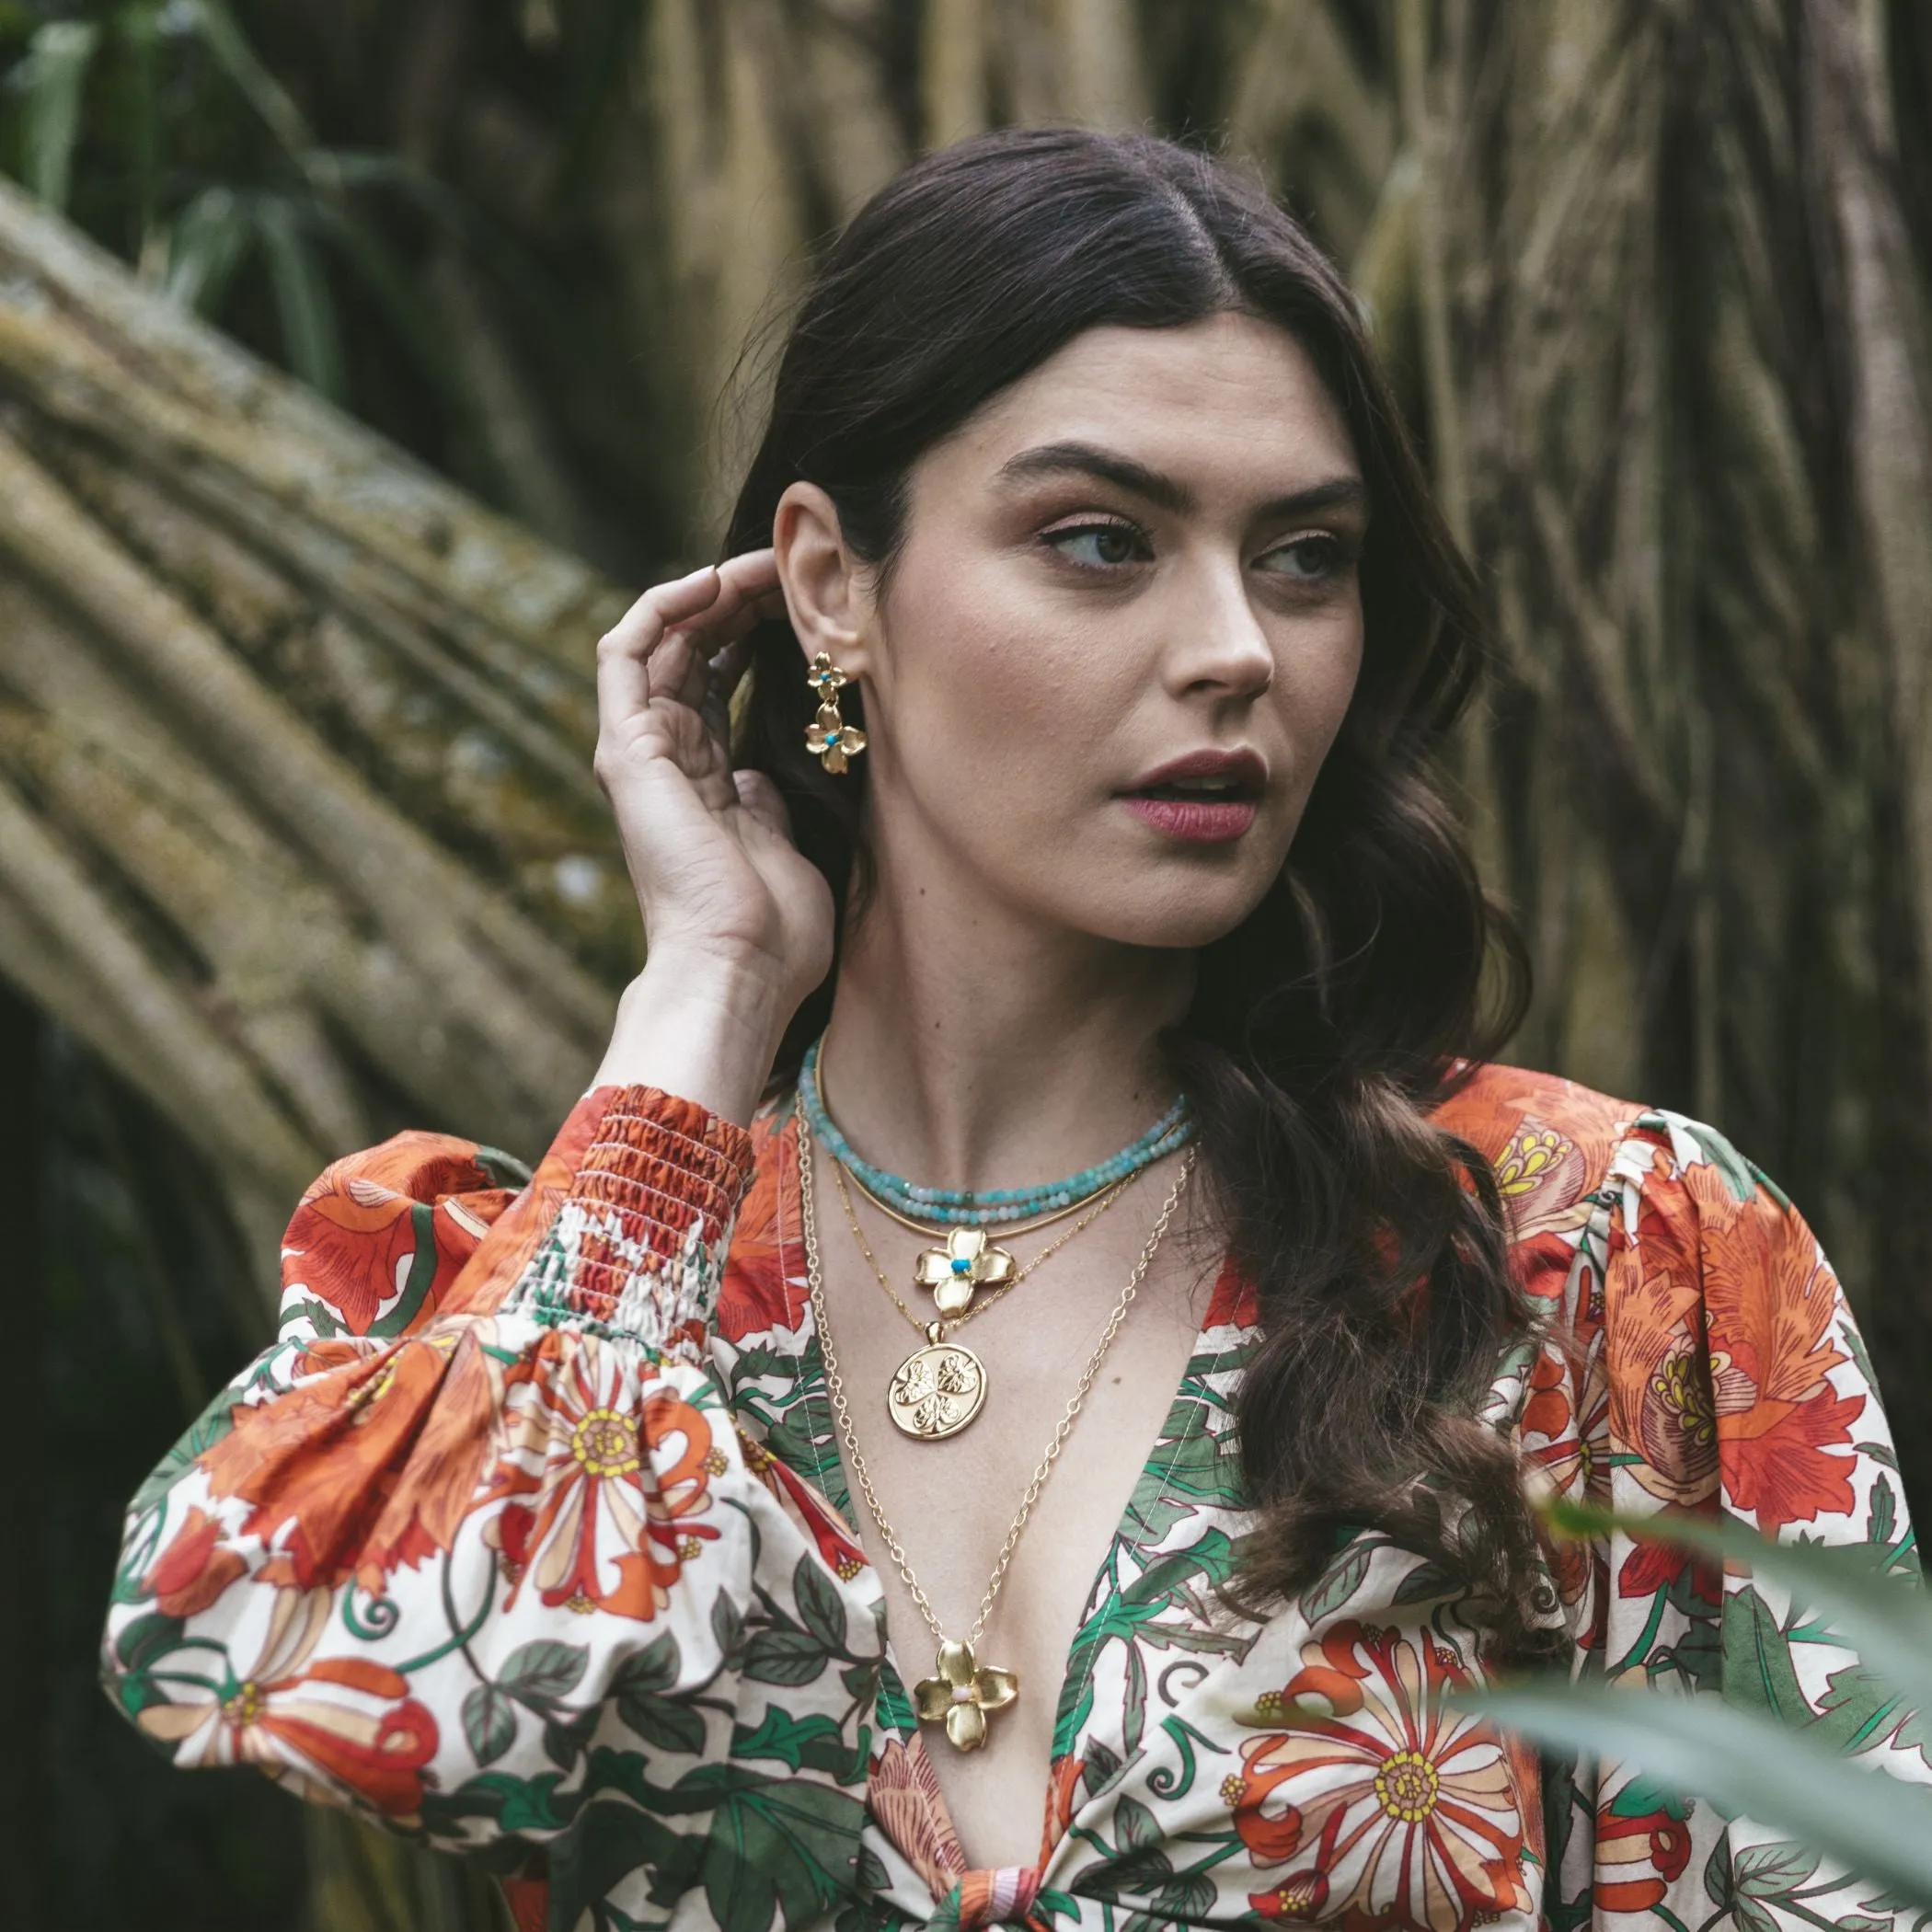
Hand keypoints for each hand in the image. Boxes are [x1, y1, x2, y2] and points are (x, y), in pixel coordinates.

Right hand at [590, 553, 834, 1116]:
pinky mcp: (626, 749)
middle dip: (739, 603)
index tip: (804, 604)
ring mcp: (639, 753)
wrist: (739, 968)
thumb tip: (762, 775)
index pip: (716, 684)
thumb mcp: (785, 849)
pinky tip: (712, 582)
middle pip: (690, 654)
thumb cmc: (776, 933)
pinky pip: (627, 654)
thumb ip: (767, 805)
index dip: (754, 634)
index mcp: (703, 784)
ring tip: (762, 564)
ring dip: (710, 595)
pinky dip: (665, 609)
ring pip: (662, 643)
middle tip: (790, 569)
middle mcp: (663, 762)